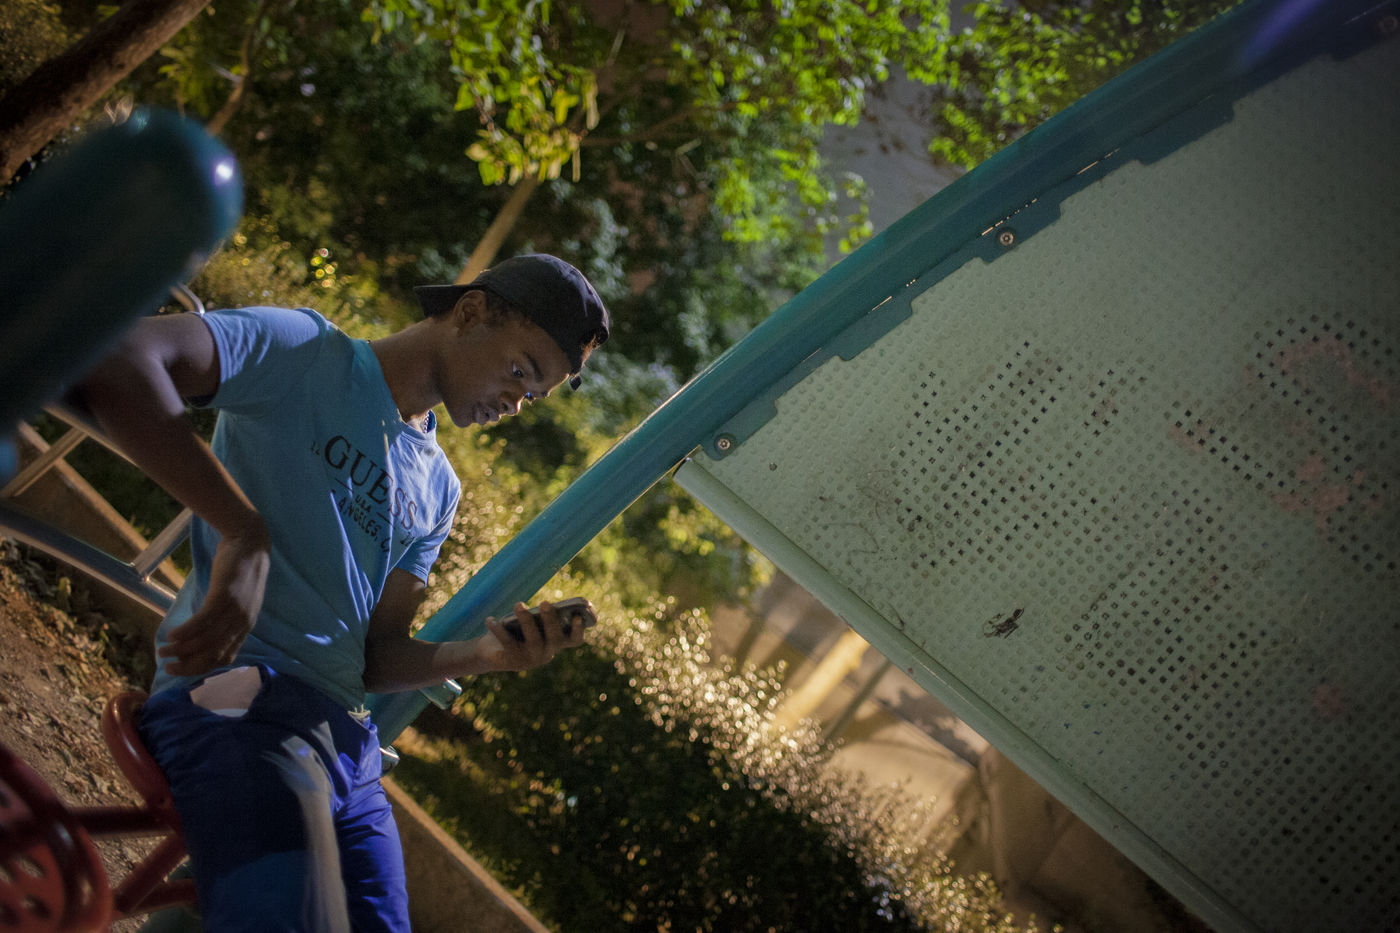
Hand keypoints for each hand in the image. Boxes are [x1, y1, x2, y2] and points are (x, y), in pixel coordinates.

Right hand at [158, 521, 270, 676]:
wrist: (249, 542)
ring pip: (207, 639)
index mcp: (244, 627)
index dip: (200, 667)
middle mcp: (242, 622)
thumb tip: (198, 638)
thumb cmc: (238, 573)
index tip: (180, 668)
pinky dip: (187, 631)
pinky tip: (172, 636)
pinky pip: (204, 619)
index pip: (224, 657)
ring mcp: (235, 610)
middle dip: (189, 664)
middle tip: (167, 667)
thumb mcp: (235, 602)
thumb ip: (222, 621)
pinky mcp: (224, 595)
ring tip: (163, 650)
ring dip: (182, 649)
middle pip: (214, 653)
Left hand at [477, 600, 587, 672]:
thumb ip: (537, 616)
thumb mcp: (528, 622)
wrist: (492, 653)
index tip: (578, 616)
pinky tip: (490, 619)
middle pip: (554, 637)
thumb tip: (541, 606)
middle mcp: (547, 653)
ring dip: (526, 620)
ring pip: (533, 640)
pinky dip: (498, 629)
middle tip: (545, 603)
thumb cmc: (515, 630)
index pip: (574, 639)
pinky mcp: (513, 661)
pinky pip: (507, 642)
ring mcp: (531, 659)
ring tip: (518, 604)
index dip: (578, 629)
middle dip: (550, 619)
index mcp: (556, 643)